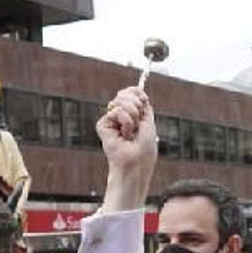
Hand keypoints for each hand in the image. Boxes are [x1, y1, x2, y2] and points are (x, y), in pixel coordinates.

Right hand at [97, 87, 156, 210]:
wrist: (136, 162)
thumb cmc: (144, 149)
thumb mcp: (148, 123)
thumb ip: (143, 106)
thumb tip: (139, 90)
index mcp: (132, 115)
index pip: (131, 93)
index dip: (137, 92)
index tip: (144, 99)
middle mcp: (120, 117)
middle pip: (125, 94)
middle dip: (136, 105)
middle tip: (138, 124)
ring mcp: (111, 121)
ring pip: (121, 101)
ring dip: (133, 116)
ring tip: (131, 132)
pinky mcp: (103, 125)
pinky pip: (116, 112)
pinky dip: (126, 123)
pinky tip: (124, 135)